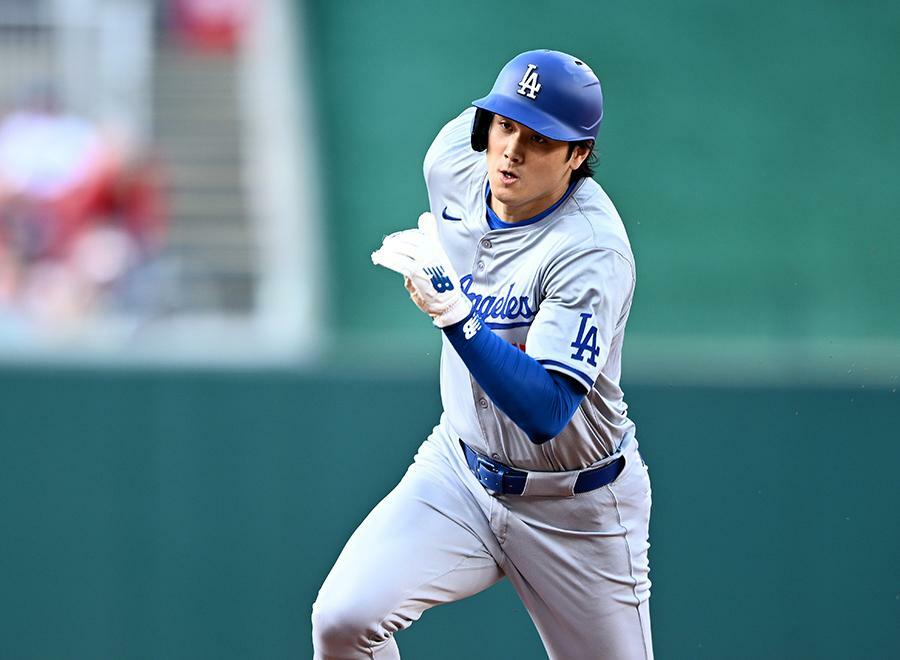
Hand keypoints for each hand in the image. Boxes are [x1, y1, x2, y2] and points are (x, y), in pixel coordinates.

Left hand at [371, 212, 471, 326]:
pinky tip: (379, 258)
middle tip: (387, 245)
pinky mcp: (416, 272)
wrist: (448, 299)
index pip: (417, 235)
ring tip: (381, 252)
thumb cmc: (443, 279)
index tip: (397, 239)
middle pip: (407, 241)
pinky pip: (398, 262)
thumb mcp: (439, 253)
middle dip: (394, 242)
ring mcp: (423, 261)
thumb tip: (425, 216)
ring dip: (388, 250)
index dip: (404, 236)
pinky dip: (386, 259)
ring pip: (400, 250)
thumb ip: (430, 236)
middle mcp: (430, 251)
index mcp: (436, 246)